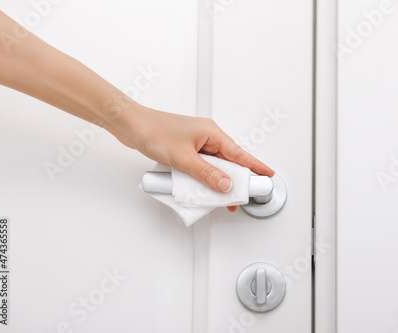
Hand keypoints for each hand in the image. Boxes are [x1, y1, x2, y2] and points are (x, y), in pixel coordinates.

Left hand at [108, 105, 274, 211]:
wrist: (130, 124)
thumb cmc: (154, 132)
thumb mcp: (183, 158)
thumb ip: (206, 174)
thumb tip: (225, 185)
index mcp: (212, 133)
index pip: (240, 153)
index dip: (255, 166)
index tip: (267, 175)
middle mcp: (206, 136)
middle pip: (228, 161)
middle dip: (235, 180)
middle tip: (242, 196)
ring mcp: (196, 143)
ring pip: (214, 165)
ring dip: (217, 180)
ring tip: (221, 198)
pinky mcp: (185, 149)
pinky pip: (202, 166)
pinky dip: (204, 177)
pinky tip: (201, 188)